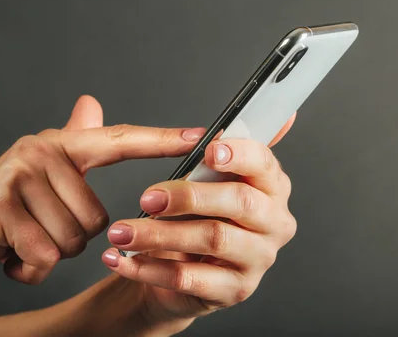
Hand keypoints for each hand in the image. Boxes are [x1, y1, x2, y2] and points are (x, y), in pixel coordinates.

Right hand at [0, 95, 205, 283]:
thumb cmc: (15, 200)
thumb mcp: (46, 169)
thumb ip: (74, 140)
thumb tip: (90, 103)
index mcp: (64, 144)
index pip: (122, 140)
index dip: (163, 140)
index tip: (201, 137)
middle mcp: (40, 152)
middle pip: (97, 217)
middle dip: (77, 236)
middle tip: (46, 225)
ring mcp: (17, 180)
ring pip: (74, 239)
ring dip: (55, 251)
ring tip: (32, 235)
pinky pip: (44, 256)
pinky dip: (32, 268)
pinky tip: (17, 254)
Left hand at [101, 119, 296, 332]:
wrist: (179, 268)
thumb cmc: (194, 215)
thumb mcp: (203, 177)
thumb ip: (218, 142)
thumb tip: (240, 108)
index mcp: (272, 186)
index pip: (265, 163)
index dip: (239, 154)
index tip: (209, 150)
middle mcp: (275, 222)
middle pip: (240, 201)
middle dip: (189, 195)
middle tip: (149, 197)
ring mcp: (259, 258)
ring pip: (213, 239)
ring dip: (161, 234)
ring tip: (122, 232)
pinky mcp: (236, 289)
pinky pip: (191, 278)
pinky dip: (150, 268)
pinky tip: (123, 259)